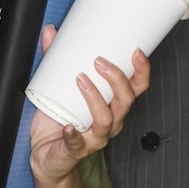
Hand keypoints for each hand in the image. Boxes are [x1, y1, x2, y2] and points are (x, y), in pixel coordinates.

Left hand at [29, 35, 148, 186]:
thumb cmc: (59, 120)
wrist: (47, 156)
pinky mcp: (75, 150)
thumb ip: (55, 58)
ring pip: (106, 120)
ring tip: (81, 80)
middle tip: (99, 62)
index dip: (141, 71)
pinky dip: (74, 135)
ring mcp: (94, 138)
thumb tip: (50, 31)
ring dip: (95, 98)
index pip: (136, 88)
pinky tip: (68, 127)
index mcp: (112, 105)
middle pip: (125, 101)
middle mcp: (110, 122)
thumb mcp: (58, 85)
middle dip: (116, 79)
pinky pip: (78, 144)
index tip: (136, 52)